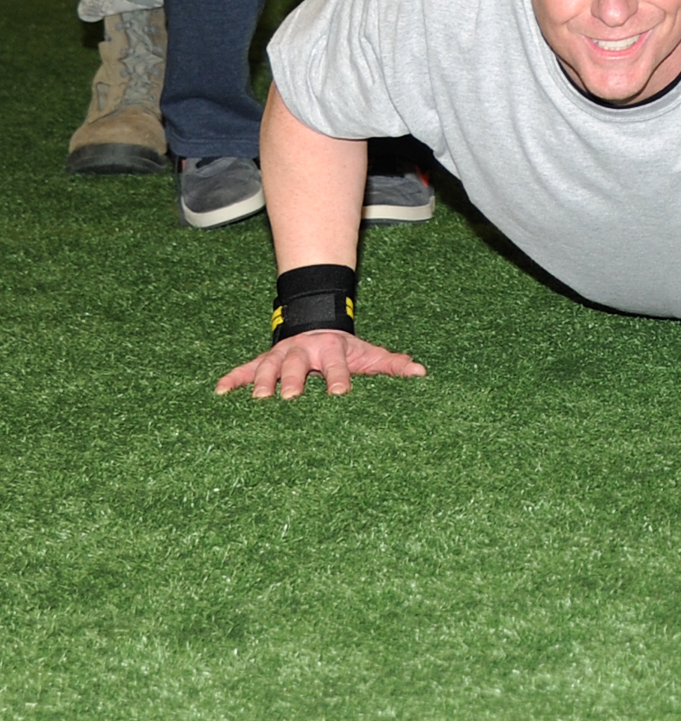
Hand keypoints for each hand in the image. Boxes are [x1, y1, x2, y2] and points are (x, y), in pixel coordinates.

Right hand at [216, 329, 426, 398]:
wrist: (317, 322)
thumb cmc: (346, 347)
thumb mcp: (369, 353)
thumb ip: (392, 364)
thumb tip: (421, 373)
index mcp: (333, 349)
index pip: (338, 365)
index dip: (339, 378)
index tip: (340, 394)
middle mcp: (305, 350)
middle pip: (299, 364)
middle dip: (295, 379)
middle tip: (291, 397)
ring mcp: (281, 354)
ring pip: (269, 365)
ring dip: (261, 380)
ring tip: (257, 398)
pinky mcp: (262, 360)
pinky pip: (244, 368)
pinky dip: (232, 378)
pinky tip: (219, 391)